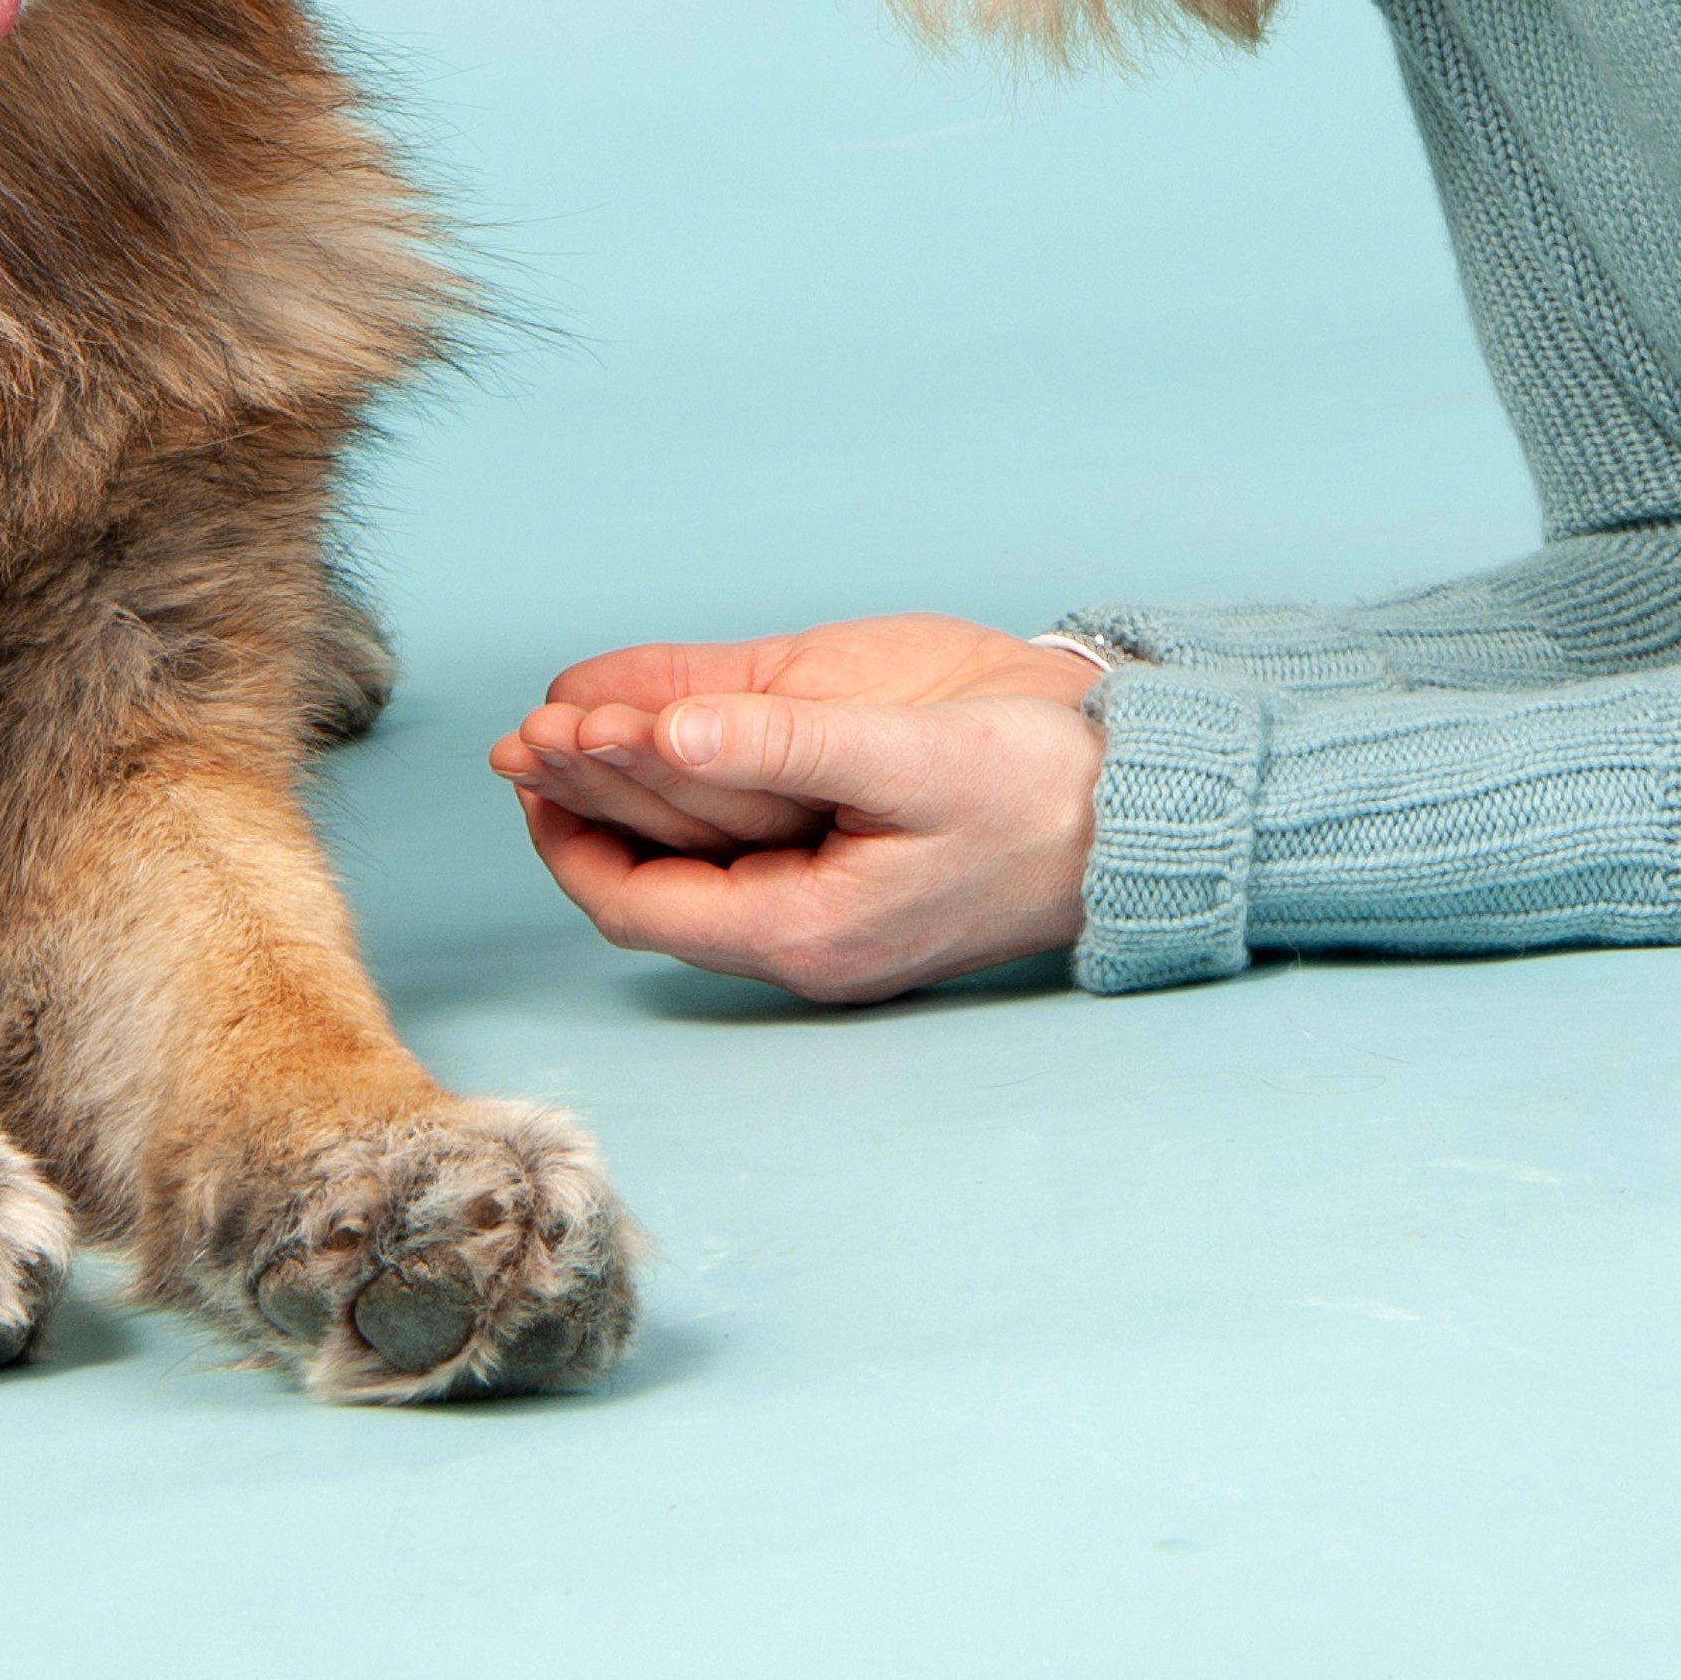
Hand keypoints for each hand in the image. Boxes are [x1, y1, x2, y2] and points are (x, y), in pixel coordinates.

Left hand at [495, 636, 1107, 1005]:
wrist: (1151, 817)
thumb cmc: (1041, 786)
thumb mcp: (907, 752)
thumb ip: (783, 743)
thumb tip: (665, 735)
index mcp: (809, 930)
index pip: (637, 904)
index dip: (568, 834)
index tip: (529, 762)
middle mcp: (811, 943)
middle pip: (657, 888)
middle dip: (588, 810)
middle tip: (528, 739)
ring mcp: (837, 923)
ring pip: (698, 871)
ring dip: (633, 805)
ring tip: (577, 737)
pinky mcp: (862, 890)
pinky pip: (746, 857)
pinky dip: (694, 805)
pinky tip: (673, 757)